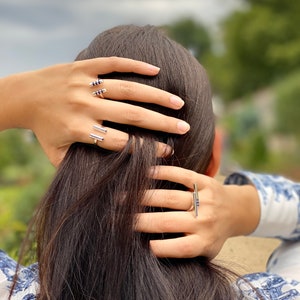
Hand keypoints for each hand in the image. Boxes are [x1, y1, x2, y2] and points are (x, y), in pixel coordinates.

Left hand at [1, 57, 189, 165]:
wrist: (23, 95)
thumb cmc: (43, 128)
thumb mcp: (54, 153)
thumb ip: (77, 166)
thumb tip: (104, 179)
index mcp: (78, 130)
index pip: (120, 142)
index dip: (146, 149)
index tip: (167, 152)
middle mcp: (84, 106)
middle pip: (130, 116)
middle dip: (161, 123)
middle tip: (184, 128)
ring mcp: (84, 84)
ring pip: (126, 89)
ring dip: (156, 96)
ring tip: (178, 103)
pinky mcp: (83, 67)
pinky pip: (112, 64)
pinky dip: (135, 66)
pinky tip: (156, 71)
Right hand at [136, 166, 259, 258]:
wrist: (236, 210)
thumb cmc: (214, 233)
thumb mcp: (205, 249)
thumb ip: (184, 251)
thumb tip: (149, 251)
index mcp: (204, 242)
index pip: (177, 248)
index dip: (155, 247)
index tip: (134, 242)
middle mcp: (205, 222)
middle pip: (167, 222)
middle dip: (138, 220)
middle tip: (117, 218)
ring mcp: (206, 200)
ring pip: (169, 198)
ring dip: (143, 197)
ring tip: (124, 198)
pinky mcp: (205, 181)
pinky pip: (181, 175)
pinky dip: (162, 173)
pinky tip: (145, 174)